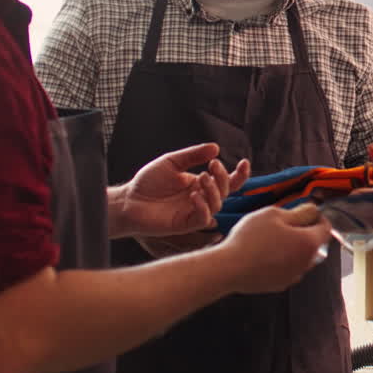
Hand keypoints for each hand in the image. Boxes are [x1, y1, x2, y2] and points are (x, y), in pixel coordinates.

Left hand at [110, 143, 250, 238]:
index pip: (227, 181)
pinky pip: (203, 218)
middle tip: (212, 166)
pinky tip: (194, 196)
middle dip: (223, 178)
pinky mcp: (186, 224)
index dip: (239, 174)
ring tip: (201, 178)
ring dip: (213, 190)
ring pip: (217, 204)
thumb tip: (216, 148)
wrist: (128, 200)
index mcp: (200, 184)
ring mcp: (194, 212)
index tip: (244, 161)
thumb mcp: (172, 162)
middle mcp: (201, 198)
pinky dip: (202, 206)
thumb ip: (193, 155)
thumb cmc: (148, 182)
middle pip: (226, 191)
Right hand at [219, 204, 330, 293]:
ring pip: (301, 257)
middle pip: (314, 244)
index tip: (308, 212)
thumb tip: (313, 210)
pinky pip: (288, 269)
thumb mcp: (274, 214)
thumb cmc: (251, 239)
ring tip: (272, 238)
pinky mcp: (280, 285)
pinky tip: (265, 253)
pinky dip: (282, 260)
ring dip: (293, 247)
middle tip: (286, 223)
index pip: (326, 228)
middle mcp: (306, 263)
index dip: (319, 218)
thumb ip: (299, 212)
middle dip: (305, 232)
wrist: (230, 268)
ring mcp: (293, 276)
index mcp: (309, 243)